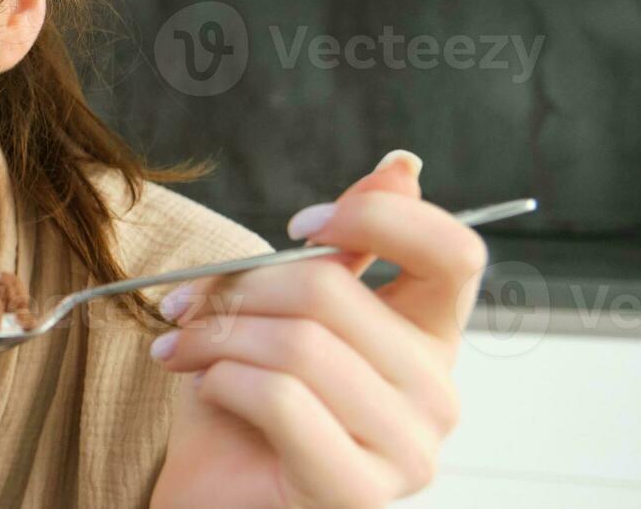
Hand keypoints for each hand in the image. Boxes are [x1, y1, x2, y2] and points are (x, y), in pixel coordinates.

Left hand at [148, 150, 487, 507]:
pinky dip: (221, 381)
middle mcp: (438, 396)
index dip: (378, 218)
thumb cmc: (245, 408)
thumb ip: (344, 249)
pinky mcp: (359, 492)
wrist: (211, 497)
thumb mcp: (286, 311)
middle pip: (338, 293)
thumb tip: (403, 165)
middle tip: (186, 303)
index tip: (299, 227)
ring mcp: (409, 451)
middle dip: (240, 288)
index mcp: (432, 340)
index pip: (456, 253)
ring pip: (299, 344)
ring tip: (183, 346)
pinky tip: (203, 387)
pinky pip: (279, 398)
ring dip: (217, 337)